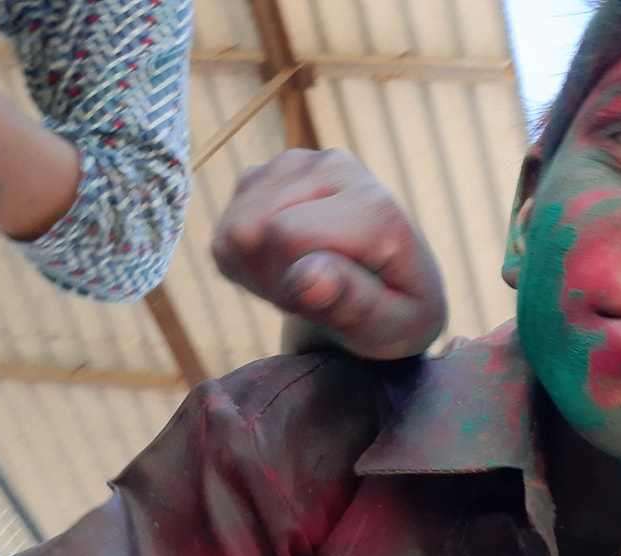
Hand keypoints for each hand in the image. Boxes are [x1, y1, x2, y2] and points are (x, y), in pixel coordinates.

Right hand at [212, 148, 447, 360]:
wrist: (390, 288)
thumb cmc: (396, 315)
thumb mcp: (392, 327)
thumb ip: (354, 303)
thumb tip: (306, 277)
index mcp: (374, 204)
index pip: (288, 234)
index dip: (293, 285)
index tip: (331, 306)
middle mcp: (333, 167)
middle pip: (252, 231)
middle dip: (276, 281)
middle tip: (319, 297)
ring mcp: (293, 163)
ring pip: (234, 231)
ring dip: (262, 275)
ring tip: (307, 282)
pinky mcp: (262, 175)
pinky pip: (224, 235)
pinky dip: (248, 265)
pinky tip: (287, 268)